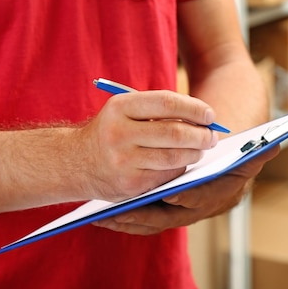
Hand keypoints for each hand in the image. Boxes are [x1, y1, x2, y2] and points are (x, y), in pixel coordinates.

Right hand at [77, 90, 218, 201]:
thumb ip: (157, 109)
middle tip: (212, 136)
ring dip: (195, 153)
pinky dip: (180, 169)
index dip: (194, 109)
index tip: (210, 114)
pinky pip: (167, 176)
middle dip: (201, 135)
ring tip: (202, 149)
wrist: (74, 163)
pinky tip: (183, 163)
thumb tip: (203, 117)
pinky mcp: (130, 185)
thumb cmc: (110, 131)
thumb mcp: (123, 111)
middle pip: (175, 133)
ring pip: (174, 157)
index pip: (167, 103)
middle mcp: (119, 133)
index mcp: (119, 108)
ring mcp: (124, 162)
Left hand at [92, 146, 279, 233]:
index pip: (206, 200)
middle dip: (144, 216)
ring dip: (128, 222)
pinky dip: (124, 219)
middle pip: (171, 219)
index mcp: (223, 196)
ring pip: (153, 223)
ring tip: (101, 216)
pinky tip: (102, 215)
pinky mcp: (166, 213)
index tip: (172, 194)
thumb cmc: (231, 147)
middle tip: (119, 212)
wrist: (226, 160)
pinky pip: (143, 220)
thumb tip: (274, 146)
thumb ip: (256, 151)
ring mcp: (183, 214)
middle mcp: (203, 210)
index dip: (190, 198)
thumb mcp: (246, 149)